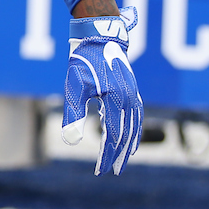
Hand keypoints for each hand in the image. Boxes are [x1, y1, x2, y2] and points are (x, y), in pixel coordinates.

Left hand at [61, 5, 142, 175]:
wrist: (100, 36)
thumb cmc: (82, 61)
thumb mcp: (74, 87)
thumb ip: (73, 115)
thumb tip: (71, 142)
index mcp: (116, 101)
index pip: (112, 137)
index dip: (106, 156)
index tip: (100, 171)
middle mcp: (130, 100)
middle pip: (126, 135)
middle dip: (118, 155)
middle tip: (111, 172)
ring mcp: (134, 96)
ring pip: (135, 128)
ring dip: (129, 147)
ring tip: (122, 161)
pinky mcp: (133, 91)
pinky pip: (138, 118)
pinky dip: (135, 133)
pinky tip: (130, 140)